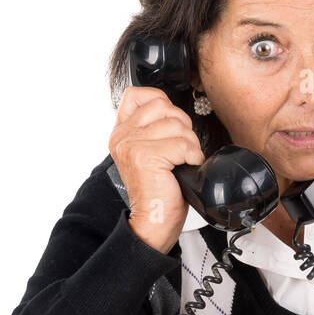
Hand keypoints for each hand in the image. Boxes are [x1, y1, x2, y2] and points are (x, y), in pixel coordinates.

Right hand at [109, 86, 205, 252]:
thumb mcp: (151, 152)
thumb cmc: (159, 189)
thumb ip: (154, 129)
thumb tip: (176, 113)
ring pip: (176, 125)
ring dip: (189, 144)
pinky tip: (184, 168)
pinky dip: (191, 156)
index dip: (164, 105)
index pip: (140, 95)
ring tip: (181, 161)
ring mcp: (131, 145)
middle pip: (164, 107)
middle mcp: (122, 136)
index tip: (171, 129)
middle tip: (180, 151)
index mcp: (121, 132)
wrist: (153, 220)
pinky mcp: (144, 156)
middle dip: (182, 127)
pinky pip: (181, 144)